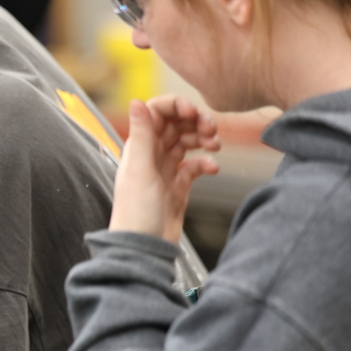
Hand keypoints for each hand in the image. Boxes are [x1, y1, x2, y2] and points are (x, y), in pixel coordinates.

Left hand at [109, 97, 220, 242]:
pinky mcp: (178, 186)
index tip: (193, 112)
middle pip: (175, 125)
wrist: (144, 248)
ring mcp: (165, 170)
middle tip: (211, 129)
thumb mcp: (140, 170)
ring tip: (216, 145)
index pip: (156, 112)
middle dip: (195, 121)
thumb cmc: (136, 212)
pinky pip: (195, 165)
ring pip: (187, 142)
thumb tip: (135, 101)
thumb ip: (141, 135)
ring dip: (203, 139)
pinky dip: (206, 163)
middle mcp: (151, 155)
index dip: (176, 106)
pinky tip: (213, 169)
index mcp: (138, 146)